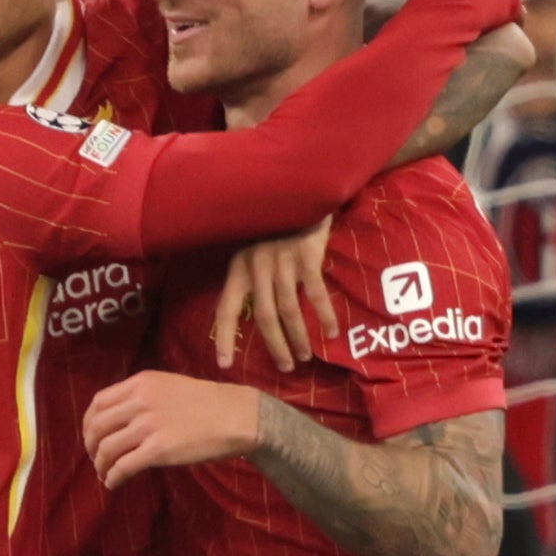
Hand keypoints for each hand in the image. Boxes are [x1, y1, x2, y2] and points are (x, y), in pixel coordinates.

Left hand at [83, 371, 261, 489]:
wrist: (238, 415)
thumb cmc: (209, 403)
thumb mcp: (170, 386)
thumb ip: (144, 397)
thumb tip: (120, 421)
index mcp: (142, 383)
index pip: (99, 403)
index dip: (88, 423)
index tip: (91, 436)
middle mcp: (141, 401)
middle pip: (97, 426)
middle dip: (91, 446)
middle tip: (96, 459)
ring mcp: (149, 425)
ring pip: (107, 448)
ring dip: (101, 465)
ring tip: (105, 474)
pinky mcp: (159, 449)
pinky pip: (124, 466)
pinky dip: (113, 477)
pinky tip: (114, 483)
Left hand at [211, 220, 334, 372]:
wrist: (301, 189)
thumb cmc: (276, 223)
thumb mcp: (253, 247)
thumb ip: (252, 275)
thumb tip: (256, 311)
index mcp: (238, 266)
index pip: (226, 308)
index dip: (224, 337)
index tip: (224, 364)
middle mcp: (256, 265)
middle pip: (264, 317)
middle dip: (275, 346)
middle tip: (285, 366)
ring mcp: (281, 260)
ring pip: (289, 310)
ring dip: (299, 337)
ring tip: (305, 356)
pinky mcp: (306, 256)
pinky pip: (315, 294)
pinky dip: (324, 316)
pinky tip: (331, 332)